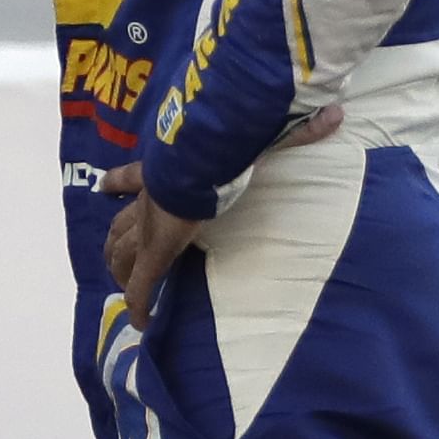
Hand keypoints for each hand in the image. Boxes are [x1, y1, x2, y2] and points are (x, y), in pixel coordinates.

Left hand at [100, 105, 345, 329]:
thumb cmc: (219, 147)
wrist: (196, 159)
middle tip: (112, 254)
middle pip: (118, 223)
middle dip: (114, 240)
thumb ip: (295, 128)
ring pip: (120, 254)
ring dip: (119, 271)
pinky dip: (138, 306)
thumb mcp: (249, 136)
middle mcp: (146, 201)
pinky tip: (141, 323)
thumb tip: (334, 114)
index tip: (104, 186)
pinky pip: (140, 287)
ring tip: (121, 287)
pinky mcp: (154, 254)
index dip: (117, 182)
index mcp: (159, 173)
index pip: (132, 177)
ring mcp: (147, 229)